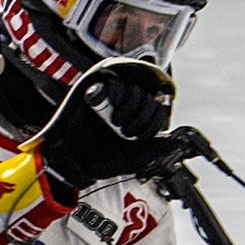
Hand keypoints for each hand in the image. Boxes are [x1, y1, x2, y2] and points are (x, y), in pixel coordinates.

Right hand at [30, 58, 176, 191]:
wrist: (69, 158)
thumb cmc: (97, 161)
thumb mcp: (131, 159)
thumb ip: (153, 151)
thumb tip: (174, 142)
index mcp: (135, 124)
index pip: (156, 112)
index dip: (154, 122)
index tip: (140, 136)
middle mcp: (126, 109)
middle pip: (148, 100)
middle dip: (142, 117)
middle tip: (127, 131)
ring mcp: (111, 99)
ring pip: (135, 91)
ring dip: (131, 107)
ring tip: (117, 122)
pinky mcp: (97, 90)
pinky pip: (116, 84)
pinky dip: (118, 96)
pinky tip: (111, 112)